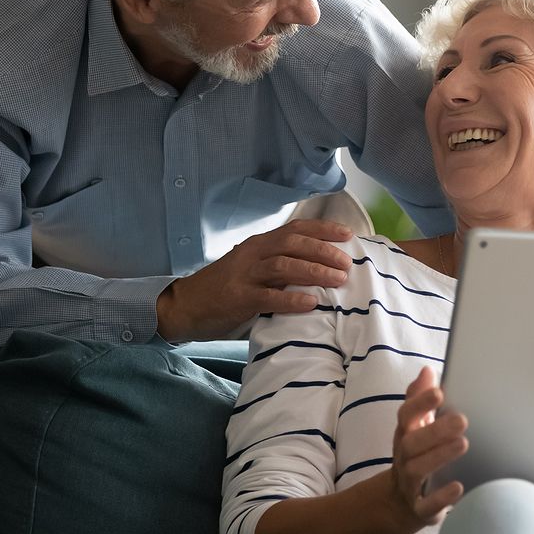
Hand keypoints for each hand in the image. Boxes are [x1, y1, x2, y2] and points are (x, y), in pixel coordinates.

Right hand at [156, 219, 353, 341]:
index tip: (348, 234)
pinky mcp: (238, 298)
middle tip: (347, 263)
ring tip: (337, 280)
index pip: (295, 228)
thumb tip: (321, 266)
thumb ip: (279, 263)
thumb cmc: (225, 287)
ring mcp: (244, 275)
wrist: (185, 305)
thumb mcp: (252, 267)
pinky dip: (292, 300)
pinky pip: (269, 297)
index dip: (323, 229)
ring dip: (314, 272)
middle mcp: (253, 254)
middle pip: (293, 244)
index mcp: (259, 243)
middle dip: (324, 251)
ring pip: (284, 266)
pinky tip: (311, 303)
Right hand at [385, 366, 466, 525]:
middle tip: (461, 419)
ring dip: (439, 457)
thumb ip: (420, 399)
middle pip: (411, 443)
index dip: (419, 403)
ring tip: (463, 444)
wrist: (400, 502)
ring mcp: (410, 483)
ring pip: (418, 470)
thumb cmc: (417, 455)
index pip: (406, 415)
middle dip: (434, 430)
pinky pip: (427, 505)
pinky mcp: (420, 508)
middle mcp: (404, 457)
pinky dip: (441, 498)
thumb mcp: (416, 427)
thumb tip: (427, 370)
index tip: (439, 391)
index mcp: (405, 434)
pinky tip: (459, 487)